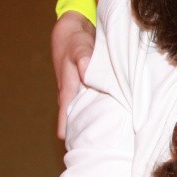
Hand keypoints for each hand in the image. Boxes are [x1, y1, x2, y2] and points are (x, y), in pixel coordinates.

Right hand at [52, 11, 95, 138]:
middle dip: (80, 129)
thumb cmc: (75, 40)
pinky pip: (93, 100)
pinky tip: (111, 117)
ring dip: (91, 120)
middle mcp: (73, 90)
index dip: (65, 124)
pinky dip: (99, 109)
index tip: (65, 141)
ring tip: (102, 139)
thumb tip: (86, 71)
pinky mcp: (89, 84)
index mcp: (68, 86)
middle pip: (75, 113)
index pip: (65, 109)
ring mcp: (80, 88)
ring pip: (85, 108)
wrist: (74, 29)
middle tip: (89, 147)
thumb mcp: (79, 47)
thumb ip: (84, 59)